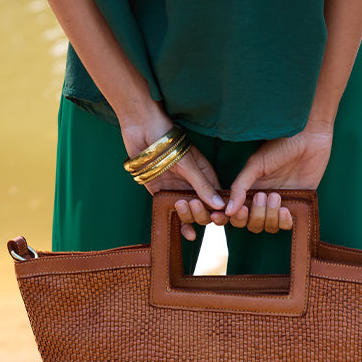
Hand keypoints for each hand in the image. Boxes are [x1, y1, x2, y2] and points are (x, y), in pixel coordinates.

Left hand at [121, 115, 224, 239]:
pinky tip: (186, 234)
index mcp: (205, 175)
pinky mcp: (160, 193)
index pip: (218, 199)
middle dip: (201, 213)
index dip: (220, 210)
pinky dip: (179, 223)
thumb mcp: (188, 163)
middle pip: (204, 210)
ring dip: (189, 217)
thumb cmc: (168, 139)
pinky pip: (172, 213)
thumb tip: (219, 206)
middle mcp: (193, 185)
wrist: (141, 127)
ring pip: (189, 214)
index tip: (219, 216)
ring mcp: (177, 190)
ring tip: (180, 206)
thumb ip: (202, 185)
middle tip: (192, 204)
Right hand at [225, 124, 333, 226]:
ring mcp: (279, 205)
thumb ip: (240, 187)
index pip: (236, 215)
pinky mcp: (297, 206)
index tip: (232, 212)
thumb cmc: (280, 146)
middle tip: (261, 196)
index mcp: (249, 190)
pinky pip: (286, 226)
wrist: (308, 138)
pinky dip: (283, 221)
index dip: (233, 218)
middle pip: (252, 224)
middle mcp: (263, 201)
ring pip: (268, 226)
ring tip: (276, 195)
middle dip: (254, 215)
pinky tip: (285, 209)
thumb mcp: (255, 164)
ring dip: (269, 216)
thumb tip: (227, 210)